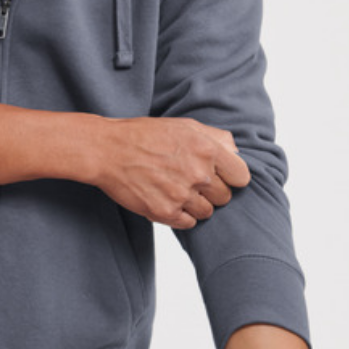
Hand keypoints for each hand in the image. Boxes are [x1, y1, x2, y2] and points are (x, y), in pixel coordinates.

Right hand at [92, 116, 249, 227]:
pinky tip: (167, 199)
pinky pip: (188, 223)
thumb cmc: (144, 135)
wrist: (108, 150)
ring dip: (195, 204)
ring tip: (176, 189)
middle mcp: (198, 173)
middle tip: (190, 180)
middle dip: (211, 191)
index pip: (241, 177)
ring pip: (207, 212)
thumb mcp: (184, 125)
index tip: (220, 176)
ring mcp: (181, 195)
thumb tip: (236, 152)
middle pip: (224, 197)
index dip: (231, 177)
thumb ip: (215, 138)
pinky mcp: (165, 212)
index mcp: (206, 149)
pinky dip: (181, 215)